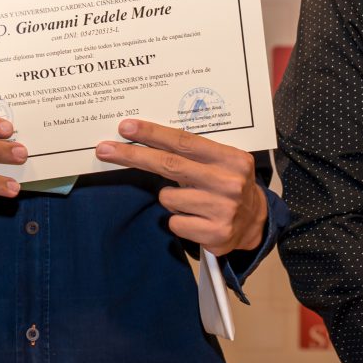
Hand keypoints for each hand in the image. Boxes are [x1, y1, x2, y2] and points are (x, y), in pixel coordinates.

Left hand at [94, 118, 266, 255]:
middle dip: (133, 156)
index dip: (152, 134)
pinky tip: (196, 219)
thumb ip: (191, 152)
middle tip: (105, 149)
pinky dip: (179, 220)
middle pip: (169, 165)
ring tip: (191, 201)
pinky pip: (174, 223)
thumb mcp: (220, 162)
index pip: (184, 142)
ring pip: (168, 198)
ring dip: (170, 199)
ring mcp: (224, 210)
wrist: (257, 222)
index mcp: (232, 159)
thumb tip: (144, 137)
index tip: (126, 127)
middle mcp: (230, 183)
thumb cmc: (227, 184)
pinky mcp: (216, 234)